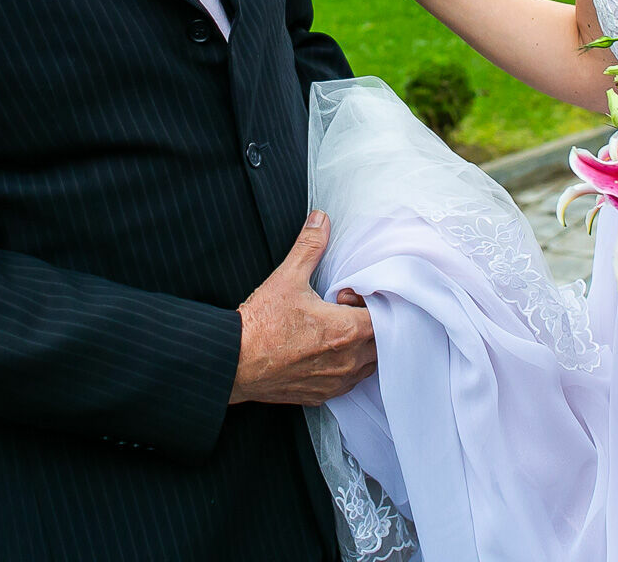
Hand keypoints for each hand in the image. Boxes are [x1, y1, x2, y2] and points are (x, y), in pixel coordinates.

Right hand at [230, 211, 376, 406]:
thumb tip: (320, 221)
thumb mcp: (287, 278)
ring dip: (359, 348)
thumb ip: (310, 246)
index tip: (345, 297)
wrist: (233, 361)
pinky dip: (344, 368)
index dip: (368, 302)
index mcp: (346, 331)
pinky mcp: (320, 395)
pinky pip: (348, 384)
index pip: (384, 317)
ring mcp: (335, 382)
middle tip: (340, 312)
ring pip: (367, 366)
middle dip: (367, 325)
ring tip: (332, 332)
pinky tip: (322, 353)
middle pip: (380, 342)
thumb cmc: (260, 325)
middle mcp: (347, 361)